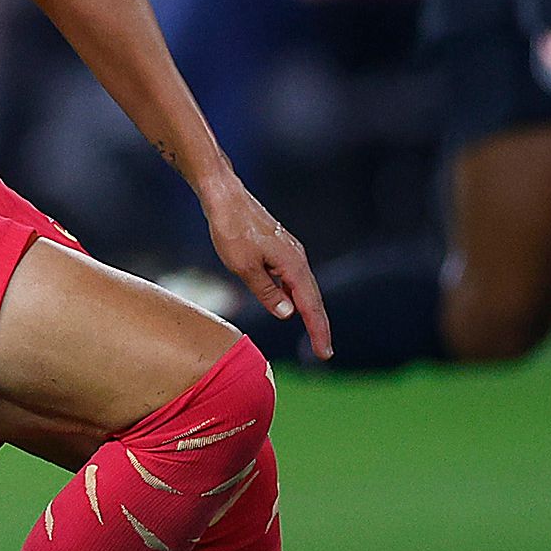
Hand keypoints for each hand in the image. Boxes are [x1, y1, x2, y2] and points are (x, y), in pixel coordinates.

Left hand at [199, 175, 332, 359]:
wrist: (225, 197)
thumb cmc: (231, 231)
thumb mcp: (245, 268)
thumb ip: (267, 293)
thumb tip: (288, 314)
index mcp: (293, 264)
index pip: (310, 306)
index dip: (318, 331)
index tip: (325, 353)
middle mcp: (297, 257)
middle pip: (312, 298)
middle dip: (318, 326)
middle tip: (323, 353)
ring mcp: (289, 251)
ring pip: (302, 287)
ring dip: (307, 311)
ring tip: (312, 334)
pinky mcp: (279, 247)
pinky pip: (291, 277)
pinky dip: (293, 294)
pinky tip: (287, 304)